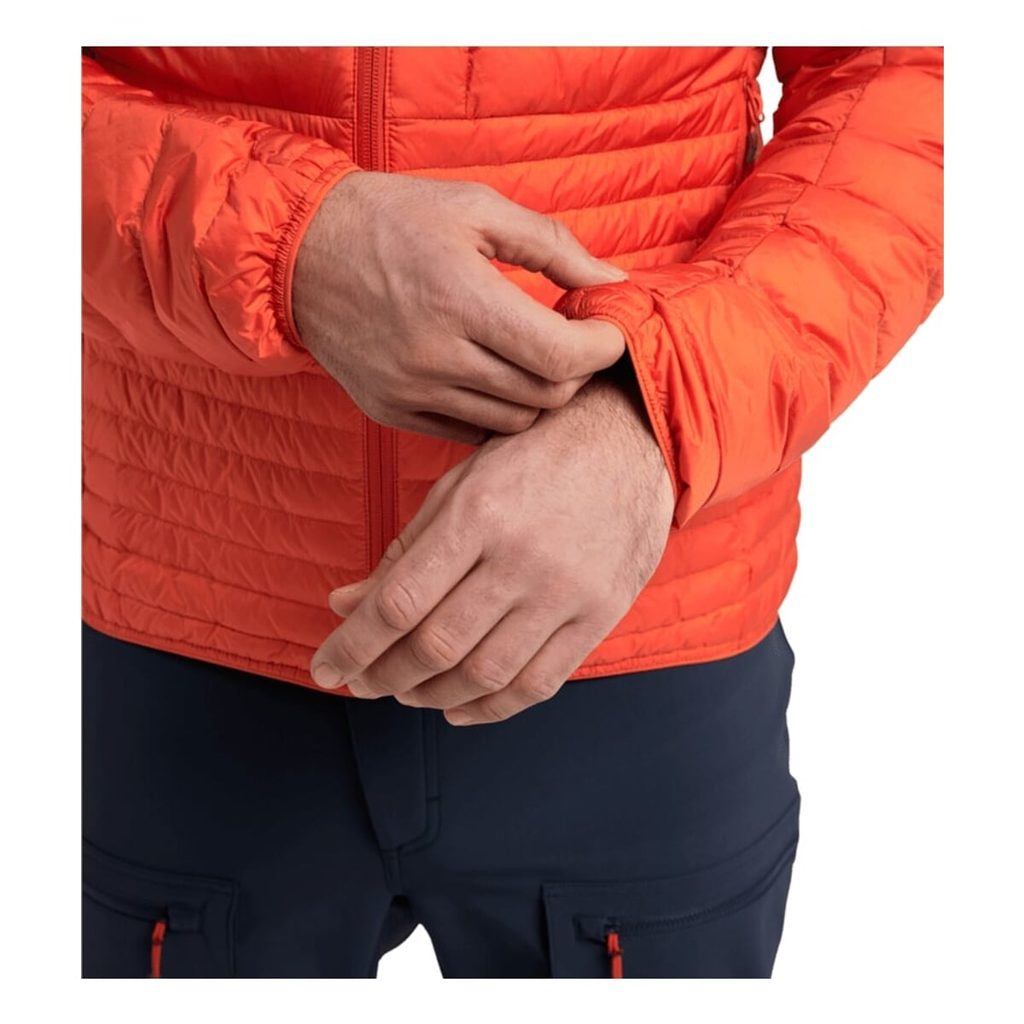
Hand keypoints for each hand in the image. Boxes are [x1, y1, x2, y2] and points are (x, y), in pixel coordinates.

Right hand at [292, 170, 627, 443]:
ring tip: (528, 352)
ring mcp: (410, 390)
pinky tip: (490, 372)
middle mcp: (434, 356)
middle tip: (568, 336)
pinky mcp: (391, 410)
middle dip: (575, 369)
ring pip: (513, 421)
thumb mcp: (475, 207)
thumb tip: (613, 279)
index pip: (560, 356)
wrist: (297, 251)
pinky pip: (470, 432)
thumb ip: (551, 244)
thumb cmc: (392, 218)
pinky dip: (495, 409)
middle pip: (544, 395)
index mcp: (459, 297)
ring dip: (538, 392)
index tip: (607, 330)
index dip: (601, 349)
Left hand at [310, 363, 675, 724]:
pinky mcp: (599, 615)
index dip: (352, 646)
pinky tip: (456, 709)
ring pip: (484, 674)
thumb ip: (404, 550)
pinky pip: (538, 684)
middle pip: (437, 645)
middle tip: (362, 682)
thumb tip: (343, 605)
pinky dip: (489, 709)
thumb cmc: (531, 460)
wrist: (630, 444)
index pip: (399, 601)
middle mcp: (522, 557)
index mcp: (478, 514)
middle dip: (384, 676)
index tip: (325, 669)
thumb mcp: (460, 486)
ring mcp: (566, 591)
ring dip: (431, 696)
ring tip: (405, 692)